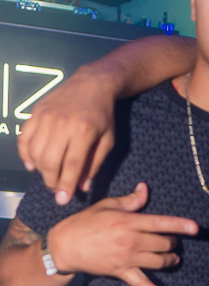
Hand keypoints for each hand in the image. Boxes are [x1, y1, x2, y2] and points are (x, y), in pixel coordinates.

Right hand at [18, 67, 116, 203]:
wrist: (92, 84)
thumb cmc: (103, 115)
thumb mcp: (108, 140)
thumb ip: (94, 164)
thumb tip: (82, 187)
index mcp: (84, 131)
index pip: (71, 165)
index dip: (66, 185)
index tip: (62, 201)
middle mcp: (62, 123)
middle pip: (49, 161)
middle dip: (51, 181)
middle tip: (56, 189)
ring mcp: (46, 116)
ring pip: (35, 152)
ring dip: (39, 170)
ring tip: (49, 176)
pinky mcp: (36, 112)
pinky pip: (24, 138)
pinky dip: (25, 154)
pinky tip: (32, 164)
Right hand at [47, 183, 197, 285]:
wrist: (65, 246)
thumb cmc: (85, 222)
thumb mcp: (107, 206)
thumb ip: (130, 200)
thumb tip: (145, 188)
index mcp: (128, 222)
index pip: (160, 223)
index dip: (179, 225)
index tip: (195, 228)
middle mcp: (131, 241)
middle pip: (164, 243)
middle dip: (173, 242)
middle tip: (172, 241)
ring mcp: (128, 258)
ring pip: (160, 261)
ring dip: (171, 260)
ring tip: (173, 258)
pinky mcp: (122, 272)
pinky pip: (143, 285)